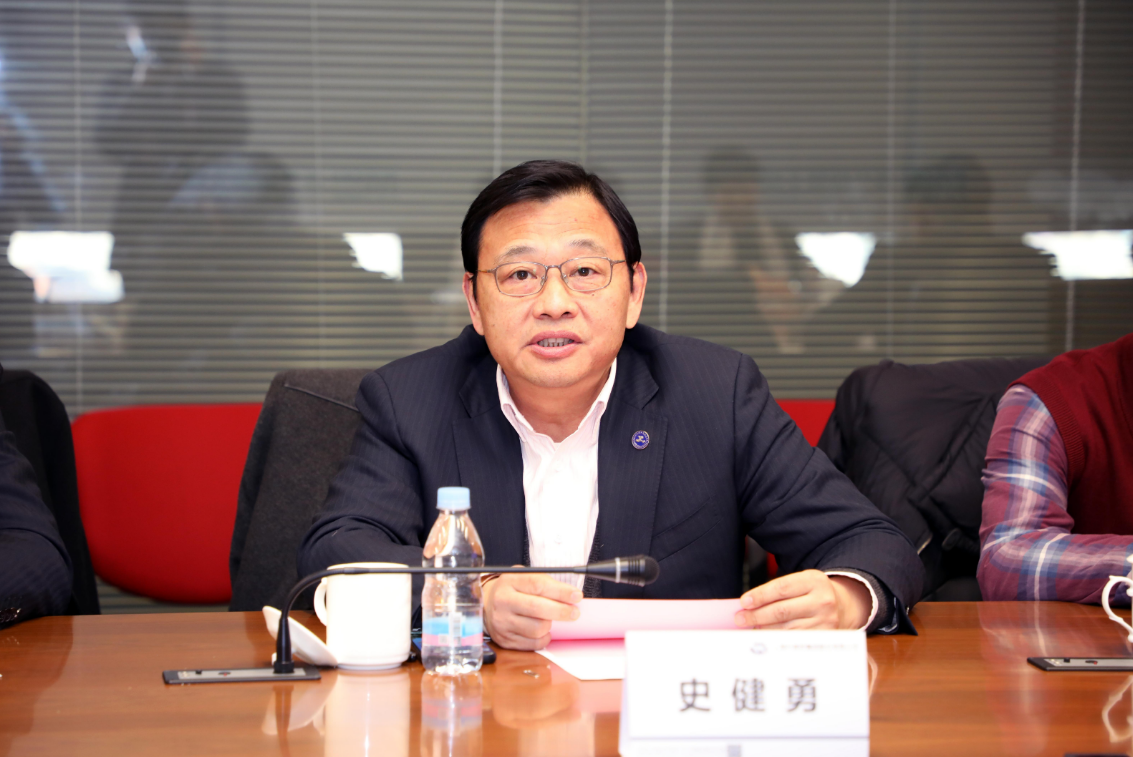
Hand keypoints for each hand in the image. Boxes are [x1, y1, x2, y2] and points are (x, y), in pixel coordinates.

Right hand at [483, 570, 581, 650]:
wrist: (487, 605)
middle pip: (537, 608)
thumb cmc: (513, 590)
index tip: (576, 596)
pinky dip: (544, 638)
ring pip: (537, 628)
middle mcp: (503, 602)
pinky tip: (542, 630)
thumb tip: (571, 596)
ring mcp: (502, 622)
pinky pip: (533, 643)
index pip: (538, 585)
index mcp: (509, 581)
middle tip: (574, 612)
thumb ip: (545, 583)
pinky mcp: (505, 640)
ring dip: (549, 625)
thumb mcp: (524, 577)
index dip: (560, 591)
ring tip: (549, 619)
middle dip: (561, 611)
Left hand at [734, 570, 870, 629]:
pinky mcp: (824, 637)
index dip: (760, 596)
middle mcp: (822, 601)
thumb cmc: (813, 593)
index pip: (781, 588)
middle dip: (756, 615)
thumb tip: (748, 605)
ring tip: (751, 627)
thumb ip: (777, 590)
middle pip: (782, 610)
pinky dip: (777, 639)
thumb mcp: (800, 582)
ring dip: (764, 629)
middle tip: (741, 618)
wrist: (844, 606)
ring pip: (786, 628)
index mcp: (814, 580)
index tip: (743, 602)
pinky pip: (794, 640)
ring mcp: (825, 621)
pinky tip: (766, 636)